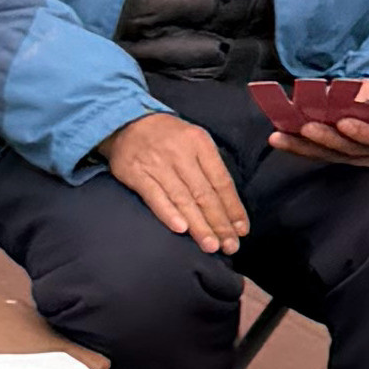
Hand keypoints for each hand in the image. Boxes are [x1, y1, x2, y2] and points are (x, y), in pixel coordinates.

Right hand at [108, 110, 249, 254]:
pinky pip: (155, 197)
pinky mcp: (135, 173)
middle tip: (230, 246)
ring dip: (198, 225)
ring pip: (182, 199)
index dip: (233, 208)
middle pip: (204, 193)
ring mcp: (157, 163)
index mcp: (200, 143)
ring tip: (211, 245)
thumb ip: (210, 168)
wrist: (127, 122)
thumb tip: (229, 207)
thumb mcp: (195, 141)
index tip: (241, 230)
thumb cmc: (169, 137)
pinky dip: (168, 213)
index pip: (221, 181)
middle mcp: (180, 153)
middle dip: (219, 223)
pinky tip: (181, 230)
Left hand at [275, 104, 368, 160]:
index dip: (362, 131)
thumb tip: (342, 95)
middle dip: (325, 138)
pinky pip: (316, 155)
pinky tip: (278, 138)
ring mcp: (355, 158)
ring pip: (329, 155)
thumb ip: (364, 94)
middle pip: (350, 149)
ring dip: (303, 145)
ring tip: (281, 135)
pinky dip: (296, 146)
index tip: (343, 122)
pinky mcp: (336, 158)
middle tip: (305, 126)